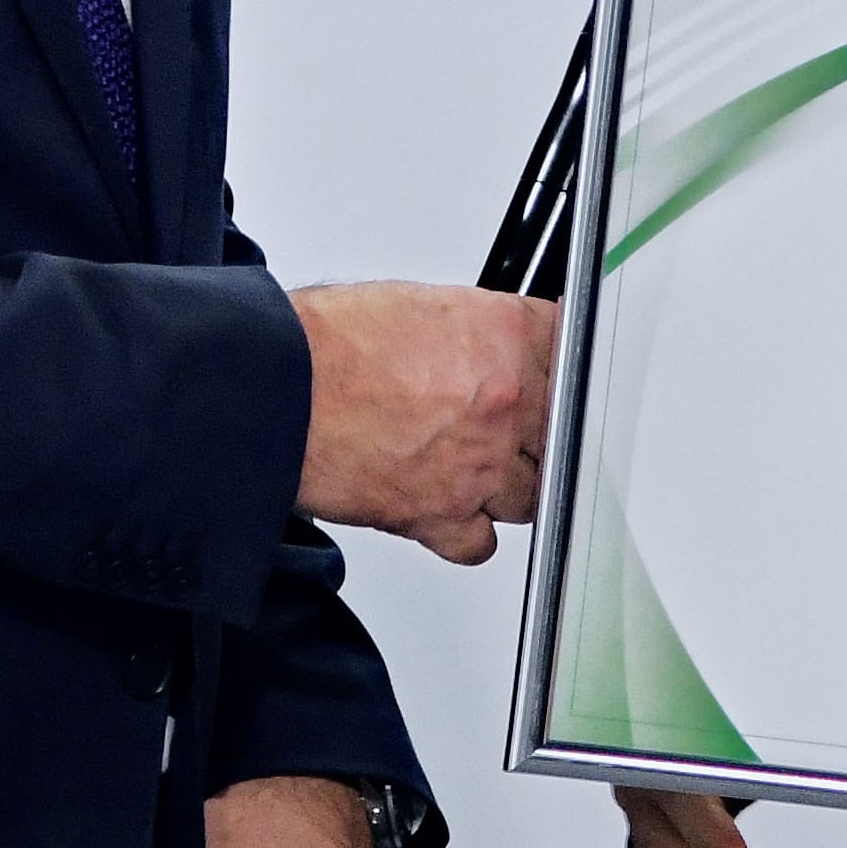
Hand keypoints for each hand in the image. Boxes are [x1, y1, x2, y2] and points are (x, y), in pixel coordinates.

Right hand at [292, 281, 555, 562]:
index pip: (571, 352)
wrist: (275, 391)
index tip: (548, 376)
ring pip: (532, 491)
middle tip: (506, 425)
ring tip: (474, 466)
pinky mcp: (442, 517)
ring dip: (508, 482)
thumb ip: (471, 331)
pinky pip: (482, 542)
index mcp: (506, 336)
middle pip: (561, 430)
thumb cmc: (326, 344)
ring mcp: (479, 466)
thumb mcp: (417, 305)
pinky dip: (469, 532)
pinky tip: (452, 510)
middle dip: (536, 429)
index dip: (556, 367)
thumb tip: (484, 348)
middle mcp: (505, 402)